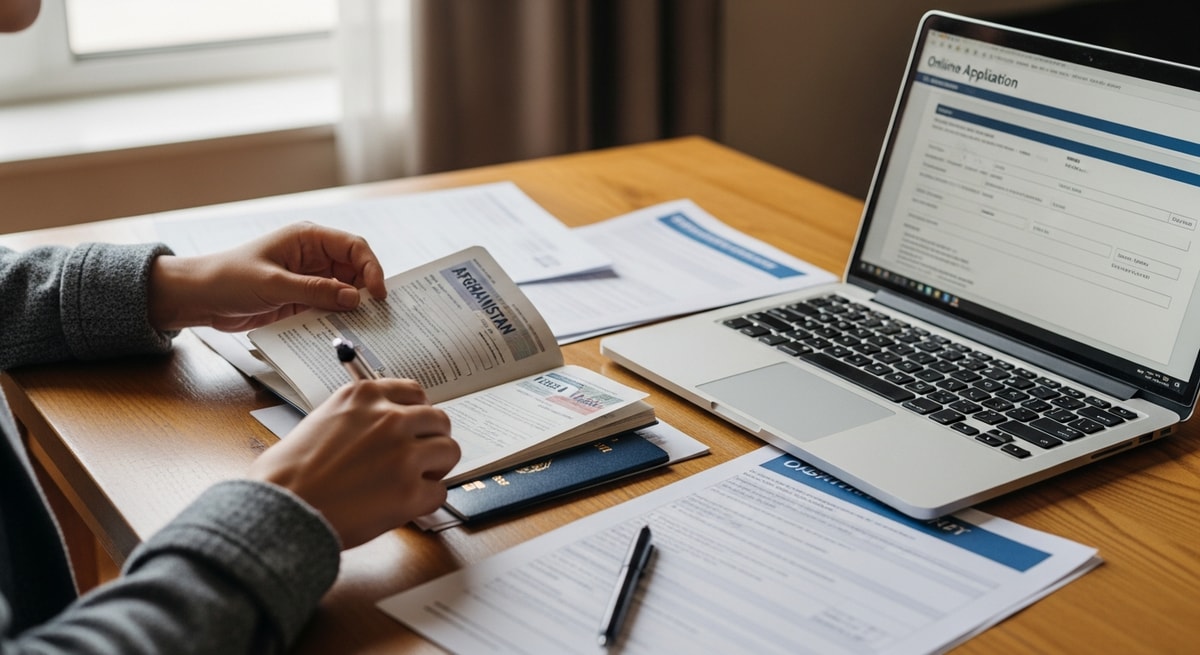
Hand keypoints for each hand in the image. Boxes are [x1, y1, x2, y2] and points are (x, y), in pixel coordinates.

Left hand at [148, 222, 387, 331]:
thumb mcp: (273, 284)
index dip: (371, 267)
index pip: (354, 247)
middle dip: (366, 289)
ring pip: (345, 290)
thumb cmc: (229, 278)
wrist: (199, 297)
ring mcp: (308, 278)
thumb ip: (315, 291)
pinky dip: (338, 317)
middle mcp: (313, 256)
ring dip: (353, 306)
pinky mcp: (301, 299)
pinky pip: (329, 307)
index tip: (378, 293)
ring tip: (361, 325)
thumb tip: (354, 298)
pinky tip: (342, 330)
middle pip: (354, 270)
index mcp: (307, 239)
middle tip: (375, 314)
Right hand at [248, 378, 460, 548]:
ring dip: (435, 468)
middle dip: (431, 441)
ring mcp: (404, 454)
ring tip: (411, 482)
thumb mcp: (321, 420)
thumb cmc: (286, 474)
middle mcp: (390, 418)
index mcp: (365, 396)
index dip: (417, 414)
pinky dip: (425, 501)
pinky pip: (440, 492)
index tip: (414, 428)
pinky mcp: (410, 491)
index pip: (415, 392)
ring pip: (450, 452)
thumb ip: (358, 418)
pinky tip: (403, 506)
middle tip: (416, 460)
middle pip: (440, 420)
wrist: (279, 509)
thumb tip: (380, 428)